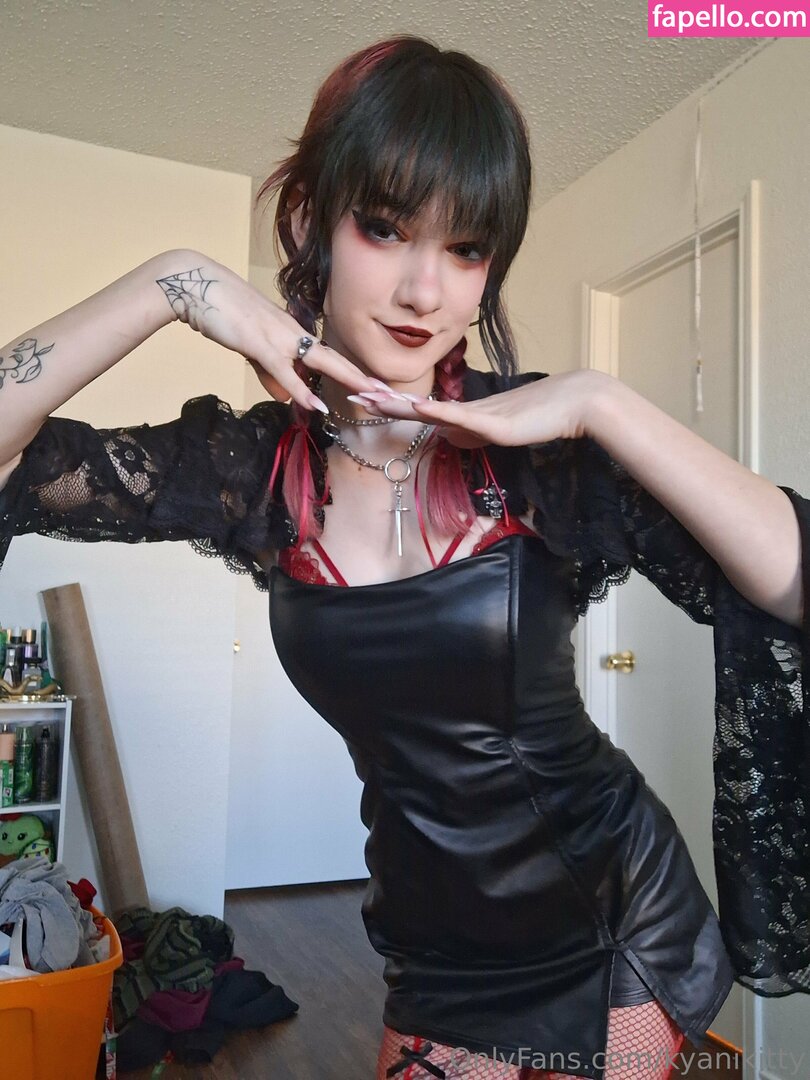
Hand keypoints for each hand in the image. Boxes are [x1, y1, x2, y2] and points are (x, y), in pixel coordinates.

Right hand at [154, 249, 384, 410]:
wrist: (197, 286)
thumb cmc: (222, 313)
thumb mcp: (250, 348)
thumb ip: (269, 373)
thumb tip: (286, 397)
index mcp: (291, 332)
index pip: (329, 355)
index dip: (352, 371)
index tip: (375, 386)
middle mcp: (292, 333)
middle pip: (336, 358)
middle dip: (363, 377)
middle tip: (389, 394)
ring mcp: (278, 337)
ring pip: (320, 362)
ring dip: (347, 381)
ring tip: (371, 398)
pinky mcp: (259, 344)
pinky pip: (285, 371)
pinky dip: (301, 389)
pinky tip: (315, 405)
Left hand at [350, 370, 605, 447]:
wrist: (573, 403)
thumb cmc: (539, 415)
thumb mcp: (495, 430)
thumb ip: (470, 433)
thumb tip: (445, 437)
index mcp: (463, 414)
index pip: (419, 410)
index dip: (392, 405)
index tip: (365, 400)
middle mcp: (464, 410)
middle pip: (416, 405)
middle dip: (384, 402)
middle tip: (351, 396)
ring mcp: (477, 414)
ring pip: (430, 409)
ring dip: (400, 404)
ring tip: (371, 399)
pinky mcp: (493, 422)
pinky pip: (460, 417)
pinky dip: (437, 412)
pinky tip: (419, 407)